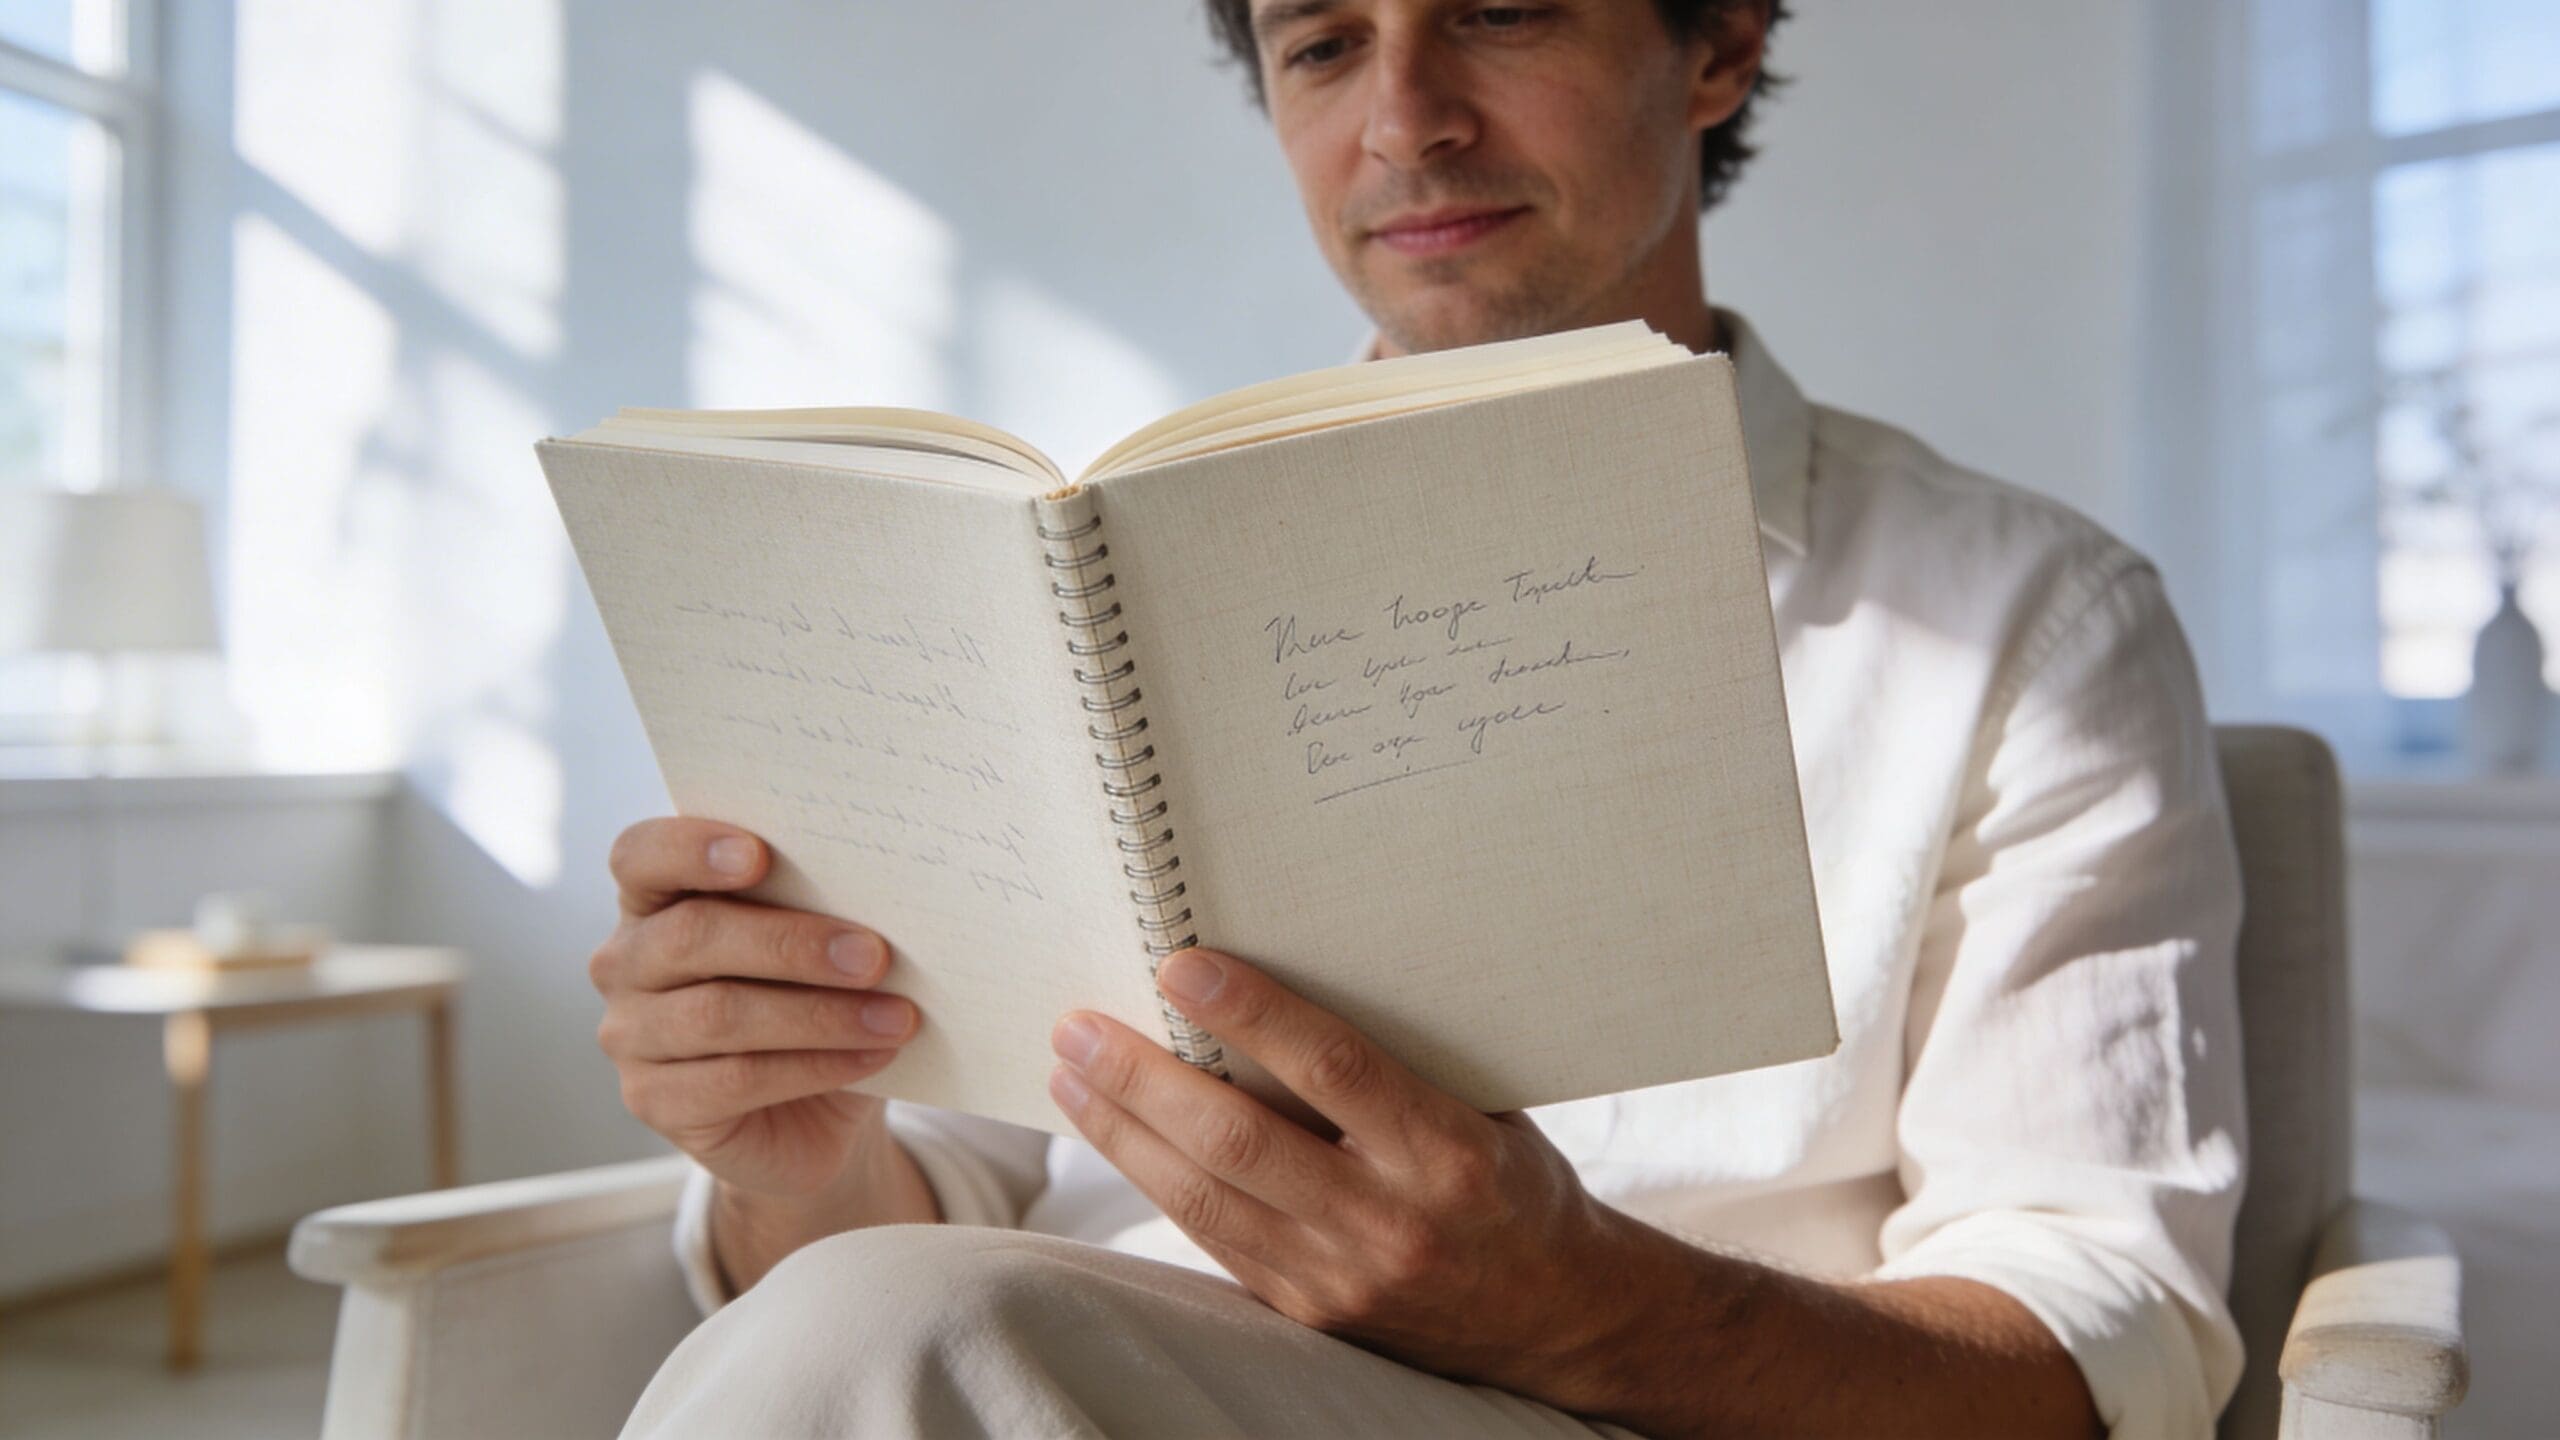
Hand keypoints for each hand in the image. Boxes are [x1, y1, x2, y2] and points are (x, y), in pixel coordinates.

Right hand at [590, 817, 919, 1201]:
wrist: (813, 1111)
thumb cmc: (811, 998)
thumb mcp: (814, 946)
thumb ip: (817, 908)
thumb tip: (877, 890)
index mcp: (655, 899)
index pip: (641, 855)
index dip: (690, 849)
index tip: (760, 854)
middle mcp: (626, 963)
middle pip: (691, 936)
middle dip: (790, 944)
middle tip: (874, 956)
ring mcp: (631, 1036)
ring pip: (718, 1014)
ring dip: (820, 1014)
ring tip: (894, 1016)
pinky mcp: (654, 1101)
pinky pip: (737, 1079)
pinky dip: (816, 1066)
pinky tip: (872, 1056)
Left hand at [1046, 947, 1649, 1405]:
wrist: (1557, 1316)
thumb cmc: (1512, 1182)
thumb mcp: (1484, 1107)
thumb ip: (1398, 1058)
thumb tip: (1289, 968)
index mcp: (1447, 1152)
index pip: (1334, 1071)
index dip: (1251, 1015)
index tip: (1179, 966)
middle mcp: (1391, 1221)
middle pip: (1241, 1142)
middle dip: (1145, 1080)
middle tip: (1080, 1025)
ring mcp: (1342, 1277)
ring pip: (1206, 1198)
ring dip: (1124, 1132)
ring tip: (1070, 1073)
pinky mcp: (1307, 1312)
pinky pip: (1213, 1238)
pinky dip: (1155, 1181)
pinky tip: (1117, 1136)